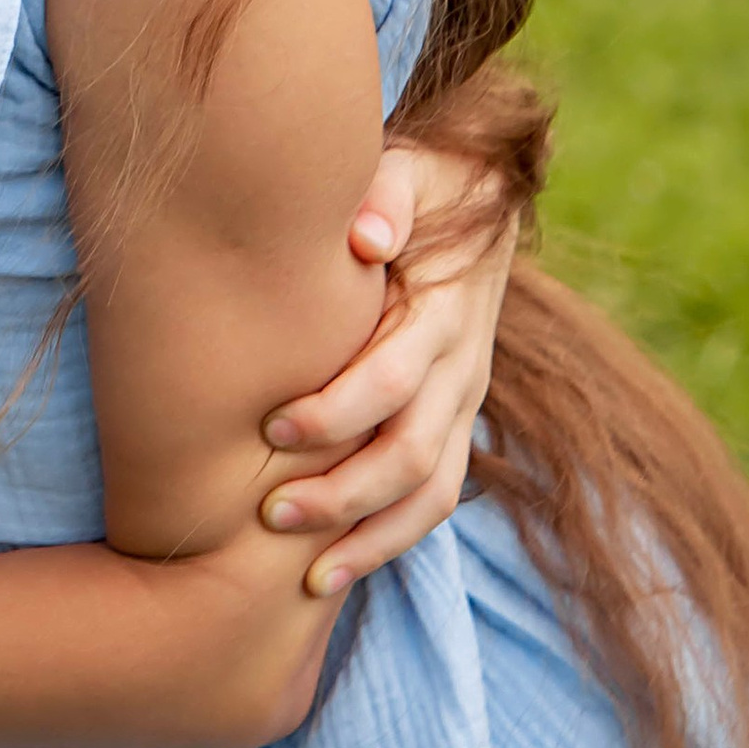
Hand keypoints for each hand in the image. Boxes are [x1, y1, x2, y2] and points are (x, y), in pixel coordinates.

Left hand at [259, 139, 518, 595]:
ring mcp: (464, 403)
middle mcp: (463, 369)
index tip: (270, 428)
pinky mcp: (455, 424)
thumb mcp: (408, 171)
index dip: (336, 411)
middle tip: (270, 512)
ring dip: (370, 538)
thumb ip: (387, 196)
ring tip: (308, 577)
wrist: (477, 198)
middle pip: (414, 453)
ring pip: (432, 493)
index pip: (395, 379)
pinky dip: (389, 541)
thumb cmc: (419, 186)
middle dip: (344, 492)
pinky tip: (333, 571)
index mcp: (444, 313)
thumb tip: (363, 238)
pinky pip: (434, 501)